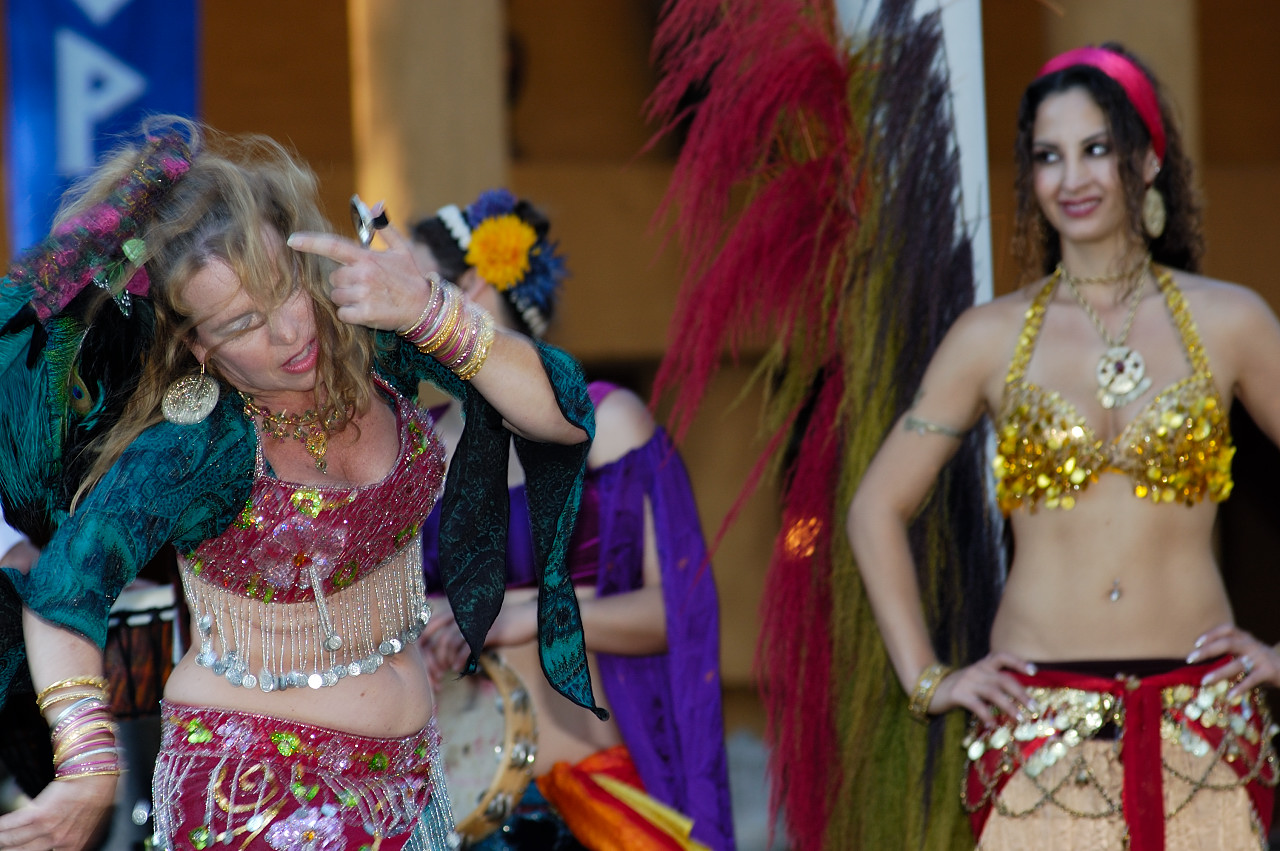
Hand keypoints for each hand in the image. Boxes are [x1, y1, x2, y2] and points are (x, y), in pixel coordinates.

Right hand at [0, 775, 114, 850]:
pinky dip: (1, 827)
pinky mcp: (39, 815)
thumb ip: (71, 839)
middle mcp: (60, 843)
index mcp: (74, 847)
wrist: (96, 776)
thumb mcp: (88, 826)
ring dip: (2, 840)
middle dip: (9, 850)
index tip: (17, 850)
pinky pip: (11, 824)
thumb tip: (57, 845)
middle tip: (4, 847)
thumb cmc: (94, 795)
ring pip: (13, 841)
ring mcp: (49, 830)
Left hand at [286, 218, 431, 332]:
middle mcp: (363, 274)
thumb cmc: (410, 278)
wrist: (425, 308)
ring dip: (348, 300)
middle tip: (366, 286)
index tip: (292, 240)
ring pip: (336, 297)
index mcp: (367, 257)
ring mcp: (364, 295)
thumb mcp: (401, 249)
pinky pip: (343, 314)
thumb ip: (384, 226)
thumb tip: (374, 203)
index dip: (310, 242)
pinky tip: (368, 311)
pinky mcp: (365, 314)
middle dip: (344, 283)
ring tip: (369, 299)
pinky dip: (352, 315)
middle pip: (333, 279)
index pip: (333, 246)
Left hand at [417, 595, 537, 686]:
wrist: (529, 619)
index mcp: (460, 612)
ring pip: (449, 641)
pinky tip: (457, 669)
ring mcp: (476, 621)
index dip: (425, 647)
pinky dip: (459, 659)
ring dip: (444, 661)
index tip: (428, 665)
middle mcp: (465, 614)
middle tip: (436, 674)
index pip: (431, 626)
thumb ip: (463, 639)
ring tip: (445, 673)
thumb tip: (448, 658)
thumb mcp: (480, 631)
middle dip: (433, 659)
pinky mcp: (488, 630)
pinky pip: (467, 646)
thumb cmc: (505, 627)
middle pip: (437, 636)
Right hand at [928, 652, 1038, 726]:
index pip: (1002, 657)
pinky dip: (987, 716)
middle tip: (1033, 707)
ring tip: (1019, 718)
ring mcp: (967, 681)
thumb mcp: (975, 679)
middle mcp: (977, 670)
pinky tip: (993, 725)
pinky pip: (977, 705)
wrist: (929, 688)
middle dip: (1021, 693)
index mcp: (982, 665)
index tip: (1034, 672)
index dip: (1018, 662)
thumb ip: (992, 682)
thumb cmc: (958, 687)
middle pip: (1003, 679)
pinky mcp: (958, 694)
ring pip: (993, 692)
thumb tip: (1017, 698)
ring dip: (1009, 706)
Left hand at [1189, 623, 1279, 697]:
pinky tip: (1229, 696)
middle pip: (1227, 643)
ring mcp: (1261, 658)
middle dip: (1207, 651)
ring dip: (1219, 673)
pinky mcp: (1269, 672)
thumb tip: (1201, 666)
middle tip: (1190, 660)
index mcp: (1246, 638)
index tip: (1196, 643)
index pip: (1227, 629)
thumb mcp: (1246, 654)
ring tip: (1204, 681)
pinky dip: (1240, 688)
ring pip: (1237, 664)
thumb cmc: (1261, 663)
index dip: (1211, 633)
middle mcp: (1252, 645)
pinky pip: (1252, 679)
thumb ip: (1229, 655)